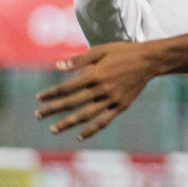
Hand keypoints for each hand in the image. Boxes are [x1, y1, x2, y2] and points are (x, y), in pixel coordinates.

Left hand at [35, 41, 161, 139]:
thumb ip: (79, 60)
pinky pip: (104, 121)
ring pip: (86, 115)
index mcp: (95, 74)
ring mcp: (112, 100)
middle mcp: (102, 89)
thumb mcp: (100, 51)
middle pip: (72, 103)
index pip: (67, 87)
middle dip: (53, 109)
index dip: (52, 93)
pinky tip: (79, 136)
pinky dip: (91, 130)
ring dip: (68, 123)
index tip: (39, 98)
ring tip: (53, 129)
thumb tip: (57, 66)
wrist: (149, 61)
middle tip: (38, 115)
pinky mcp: (120, 106)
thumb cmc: (123, 52)